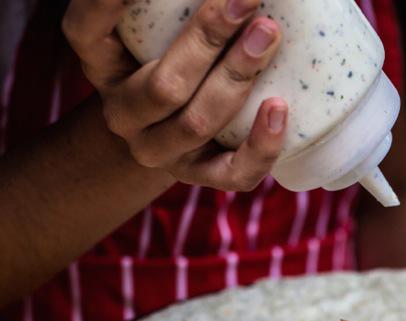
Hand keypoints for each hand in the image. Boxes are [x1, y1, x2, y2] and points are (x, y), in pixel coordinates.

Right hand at [62, 0, 285, 190]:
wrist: (172, 130)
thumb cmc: (170, 61)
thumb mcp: (154, 33)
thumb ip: (170, 11)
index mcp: (102, 65)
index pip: (85, 32)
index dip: (103, 5)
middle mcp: (124, 113)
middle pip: (163, 85)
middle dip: (208, 39)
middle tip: (245, 0)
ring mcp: (161, 150)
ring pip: (197, 123)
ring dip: (238, 76)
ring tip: (267, 35)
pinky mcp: (201, 176)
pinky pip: (234, 171)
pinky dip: (262, 143)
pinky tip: (279, 107)